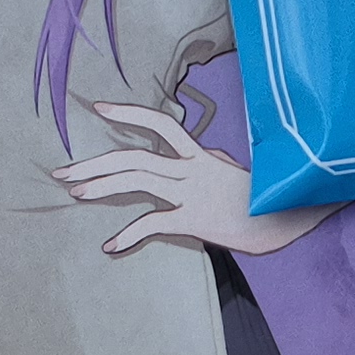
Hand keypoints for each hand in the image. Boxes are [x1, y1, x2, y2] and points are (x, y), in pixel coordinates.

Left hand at [52, 99, 326, 256]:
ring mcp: (194, 192)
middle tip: (63, 172)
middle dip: (95, 162)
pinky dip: (130, 234)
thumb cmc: (264, 196)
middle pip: (135, 157)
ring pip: (138, 180)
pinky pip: (156, 223)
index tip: (98, 109)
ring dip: (102, 186)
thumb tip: (200, 151)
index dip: (128, 113)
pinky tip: (111, 244)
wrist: (291, 216)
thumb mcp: (234, 170)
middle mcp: (193, 168)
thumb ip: (210, 159)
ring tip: (76, 193)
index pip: (161, 122)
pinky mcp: (198, 219)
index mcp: (200, 155)